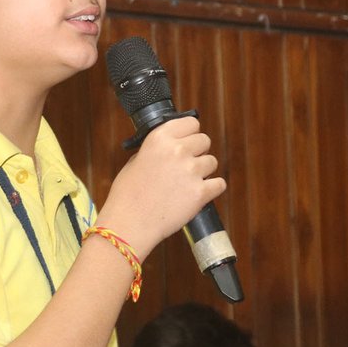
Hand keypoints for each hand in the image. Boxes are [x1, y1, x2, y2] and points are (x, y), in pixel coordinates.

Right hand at [98, 116, 225, 255]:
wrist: (130, 223)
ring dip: (204, 171)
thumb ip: (157, 150)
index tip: (188, 141)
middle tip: (187, 166)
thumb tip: (172, 146)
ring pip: (212, 162)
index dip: (191, 133)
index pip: (191, 123)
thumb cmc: (127, 196)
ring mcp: (191, 171)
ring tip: (187, 183)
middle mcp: (177, 151)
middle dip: (198, 152)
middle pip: (205, 140)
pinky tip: (200, 194)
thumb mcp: (135, 160)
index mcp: (159, 138)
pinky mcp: (200, 193)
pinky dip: (212, 189)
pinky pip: (219, 184)